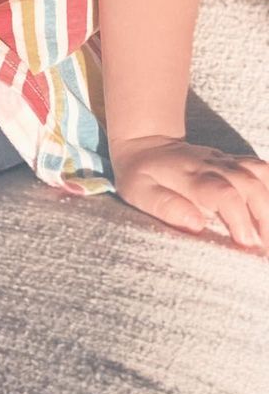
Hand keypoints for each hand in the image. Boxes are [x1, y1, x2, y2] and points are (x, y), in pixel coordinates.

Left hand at [110, 134, 268, 253]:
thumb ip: (165, 206)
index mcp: (190, 176)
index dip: (240, 218)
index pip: (224, 193)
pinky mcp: (232, 162)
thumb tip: (195, 223)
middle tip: (264, 250)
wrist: (144, 142)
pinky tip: (267, 213)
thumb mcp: (138, 192)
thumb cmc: (140, 174)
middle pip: (250, 184)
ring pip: (260, 174)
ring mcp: (225, 161)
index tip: (245, 244)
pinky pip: (261, 170)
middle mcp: (212, 165)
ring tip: (268, 238)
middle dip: (264, 217)